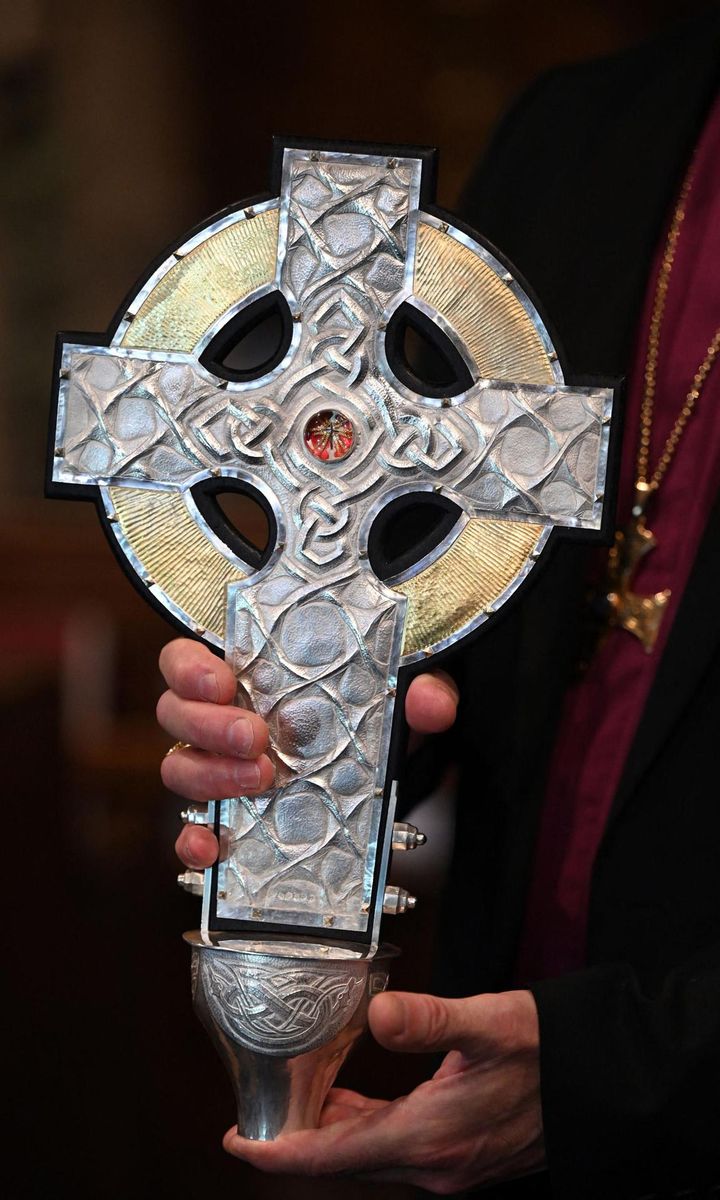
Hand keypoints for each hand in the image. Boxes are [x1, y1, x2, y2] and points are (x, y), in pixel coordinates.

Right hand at [157, 638, 458, 870]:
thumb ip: (421, 688)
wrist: (382, 771)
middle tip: (257, 737)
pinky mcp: (227, 819)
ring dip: (210, 776)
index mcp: (245, 676)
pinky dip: (193, 840)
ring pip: (178, 769)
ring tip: (260, 780)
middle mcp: (219, 721)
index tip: (224, 680)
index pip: (184, 660)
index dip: (190, 668)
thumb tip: (430, 703)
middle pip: (176, 714)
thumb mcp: (398, 692)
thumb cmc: (368, 715)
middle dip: (210, 725)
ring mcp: (218, 771)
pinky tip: (212, 846)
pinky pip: (190, 832)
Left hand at [224, 987, 544, 1192]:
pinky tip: (353, 1101)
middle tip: (258, 1109)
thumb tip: (380, 1013)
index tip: (238, 1141)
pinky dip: (364, 1127)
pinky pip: (396, 1148)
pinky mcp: (464, 1155)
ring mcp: (452, 1165)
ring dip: (331, 1132)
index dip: (280, 1152)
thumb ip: (431, 1020)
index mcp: (431, 1137)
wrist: (604, 1084)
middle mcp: (436, 1164)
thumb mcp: (490, 1023)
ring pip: (370, 1154)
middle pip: (345, 1161)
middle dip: (298, 1138)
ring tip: (297, 1096)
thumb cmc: (550, 1050)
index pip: (333, 1157)